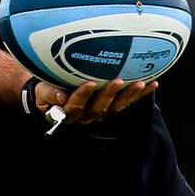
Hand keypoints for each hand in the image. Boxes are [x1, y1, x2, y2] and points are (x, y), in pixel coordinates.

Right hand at [38, 78, 156, 125]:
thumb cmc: (47, 90)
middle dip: (109, 94)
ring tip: (140, 83)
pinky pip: (126, 103)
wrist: (54, 96)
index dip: (82, 95)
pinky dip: (139, 94)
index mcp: (68, 112)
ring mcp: (101, 112)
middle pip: (99, 107)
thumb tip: (61, 97)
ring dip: (129, 95)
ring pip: (116, 107)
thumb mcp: (42, 91)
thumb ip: (49, 94)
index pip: (75, 105)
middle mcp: (86, 115)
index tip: (89, 82)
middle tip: (118, 80)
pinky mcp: (111, 108)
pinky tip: (152, 83)